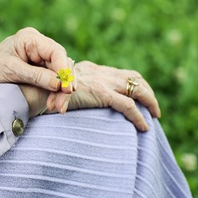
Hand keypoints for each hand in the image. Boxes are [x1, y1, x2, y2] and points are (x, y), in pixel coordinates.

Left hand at [0, 28, 73, 107]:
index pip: (57, 52)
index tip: (67, 88)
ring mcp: (38, 60)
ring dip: (60, 93)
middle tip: (60, 106)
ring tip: (57, 109)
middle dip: (63, 86)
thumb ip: (36, 76)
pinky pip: (51, 83)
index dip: (65, 71)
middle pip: (61, 65)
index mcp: (31, 39)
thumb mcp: (11, 72)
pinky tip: (51, 106)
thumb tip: (60, 84)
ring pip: (59, 76)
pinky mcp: (37, 72)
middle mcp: (38, 47)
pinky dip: (53, 95)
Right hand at [20, 61, 160, 131]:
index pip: (120, 73)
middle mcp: (102, 73)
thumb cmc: (49, 90)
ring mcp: (103, 83)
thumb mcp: (65, 85)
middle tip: (154, 107)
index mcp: (95, 70)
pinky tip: (144, 127)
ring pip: (137, 89)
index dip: (134, 83)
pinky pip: (128, 106)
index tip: (141, 95)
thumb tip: (75, 100)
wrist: (43, 88)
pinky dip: (139, 117)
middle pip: (133, 77)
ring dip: (150, 101)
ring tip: (155, 115)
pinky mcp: (103, 94)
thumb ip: (75, 88)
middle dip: (147, 91)